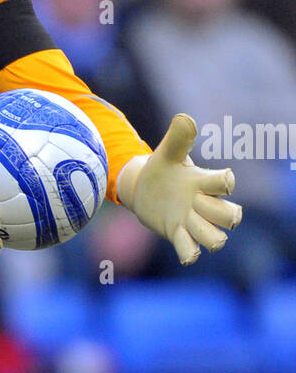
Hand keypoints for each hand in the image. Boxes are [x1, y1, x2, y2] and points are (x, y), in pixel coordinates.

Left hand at [116, 113, 242, 264]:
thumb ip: (177, 138)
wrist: (143, 188)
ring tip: (195, 229)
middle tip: (206, 208)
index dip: (225, 183)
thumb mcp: (167, 153)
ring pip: (214, 238)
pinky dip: (190, 253)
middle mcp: (201, 204)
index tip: (223, 180)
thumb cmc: (163, 169)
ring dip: (211, 239)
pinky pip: (189, 250)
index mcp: (202, 182)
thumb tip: (185, 118)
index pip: (224, 183)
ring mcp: (190, 221)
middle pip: (228, 215)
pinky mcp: (177, 234)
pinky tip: (187, 253)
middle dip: (226, 216)